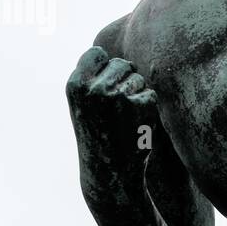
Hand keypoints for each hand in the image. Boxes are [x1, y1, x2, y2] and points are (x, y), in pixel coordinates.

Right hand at [66, 46, 157, 182]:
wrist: (110, 173)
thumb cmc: (98, 136)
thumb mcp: (83, 105)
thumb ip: (91, 79)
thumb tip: (108, 52)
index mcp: (76, 85)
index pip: (97, 53)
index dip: (106, 66)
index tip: (106, 84)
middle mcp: (94, 88)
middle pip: (122, 63)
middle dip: (124, 80)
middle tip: (117, 109)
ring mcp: (118, 96)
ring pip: (138, 78)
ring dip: (137, 95)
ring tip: (125, 119)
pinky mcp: (140, 105)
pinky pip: (151, 93)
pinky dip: (148, 108)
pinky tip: (136, 125)